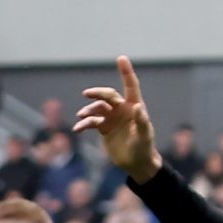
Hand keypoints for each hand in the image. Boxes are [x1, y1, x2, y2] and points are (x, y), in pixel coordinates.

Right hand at [73, 55, 161, 181]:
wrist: (136, 164)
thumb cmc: (144, 149)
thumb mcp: (145, 136)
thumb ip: (142, 122)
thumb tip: (137, 107)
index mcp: (134, 108)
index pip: (131, 87)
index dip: (126, 72)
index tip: (121, 58)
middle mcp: (122, 110)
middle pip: (108, 95)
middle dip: (98, 93)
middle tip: (87, 94)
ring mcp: (112, 118)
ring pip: (97, 108)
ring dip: (88, 110)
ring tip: (83, 116)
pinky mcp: (104, 128)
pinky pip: (90, 121)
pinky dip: (83, 124)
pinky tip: (78, 128)